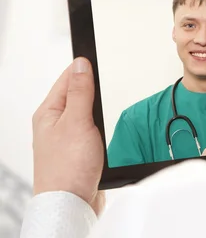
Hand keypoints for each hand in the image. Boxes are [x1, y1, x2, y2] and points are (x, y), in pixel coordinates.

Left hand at [32, 58, 104, 214]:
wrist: (71, 204)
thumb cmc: (68, 168)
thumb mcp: (77, 122)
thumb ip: (81, 92)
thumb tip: (80, 64)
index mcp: (48, 113)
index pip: (66, 79)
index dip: (82, 68)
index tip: (95, 55)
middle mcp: (54, 124)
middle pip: (74, 94)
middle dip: (89, 84)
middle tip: (100, 70)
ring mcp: (65, 138)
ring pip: (82, 111)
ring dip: (94, 104)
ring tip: (101, 92)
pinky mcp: (77, 150)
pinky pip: (88, 128)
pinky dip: (97, 122)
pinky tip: (103, 124)